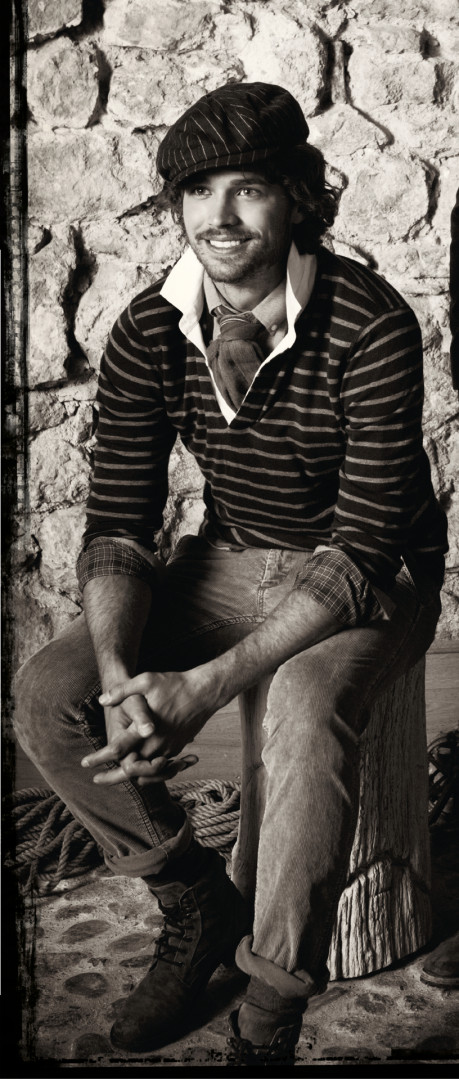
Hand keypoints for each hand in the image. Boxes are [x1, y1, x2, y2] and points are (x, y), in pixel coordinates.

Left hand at [81, 668, 220, 784]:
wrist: (205, 692)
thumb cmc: (175, 684)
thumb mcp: (146, 681)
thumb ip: (122, 691)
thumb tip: (102, 700)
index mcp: (145, 729)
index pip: (118, 750)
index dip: (99, 758)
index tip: (85, 763)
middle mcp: (157, 744)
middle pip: (131, 770)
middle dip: (113, 777)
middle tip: (97, 779)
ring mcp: (169, 748)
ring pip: (147, 773)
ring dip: (132, 776)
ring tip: (117, 775)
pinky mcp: (177, 748)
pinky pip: (161, 768)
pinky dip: (149, 771)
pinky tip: (140, 768)